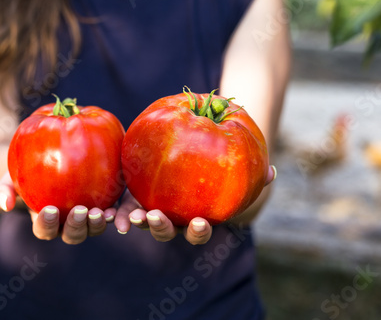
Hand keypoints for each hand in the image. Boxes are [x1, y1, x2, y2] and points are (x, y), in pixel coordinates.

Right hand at [0, 172, 115, 243]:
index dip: (46, 224)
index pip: (44, 230)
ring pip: (92, 229)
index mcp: (45, 221)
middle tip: (80, 211)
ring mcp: (86, 216)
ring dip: (96, 225)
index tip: (49, 209)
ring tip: (100, 212)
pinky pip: (109, 214)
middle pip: (72, 235)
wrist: (48, 158)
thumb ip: (4, 190)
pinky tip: (115, 207)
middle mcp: (67, 223)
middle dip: (76, 227)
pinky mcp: (103, 204)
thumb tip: (5, 204)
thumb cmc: (25, 168)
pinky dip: (114, 215)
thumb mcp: (11, 176)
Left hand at [115, 165, 276, 244]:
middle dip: (160, 229)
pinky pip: (122, 204)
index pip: (198, 230)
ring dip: (135, 222)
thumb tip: (273, 172)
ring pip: (142, 221)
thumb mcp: (234, 164)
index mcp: (195, 214)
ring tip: (128, 217)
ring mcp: (151, 206)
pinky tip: (107, 209)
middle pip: (166, 230)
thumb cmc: (218, 163)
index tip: (200, 222)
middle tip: (154, 217)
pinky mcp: (133, 194)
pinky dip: (116, 211)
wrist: (190, 149)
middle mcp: (173, 216)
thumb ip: (252, 169)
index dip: (199, 231)